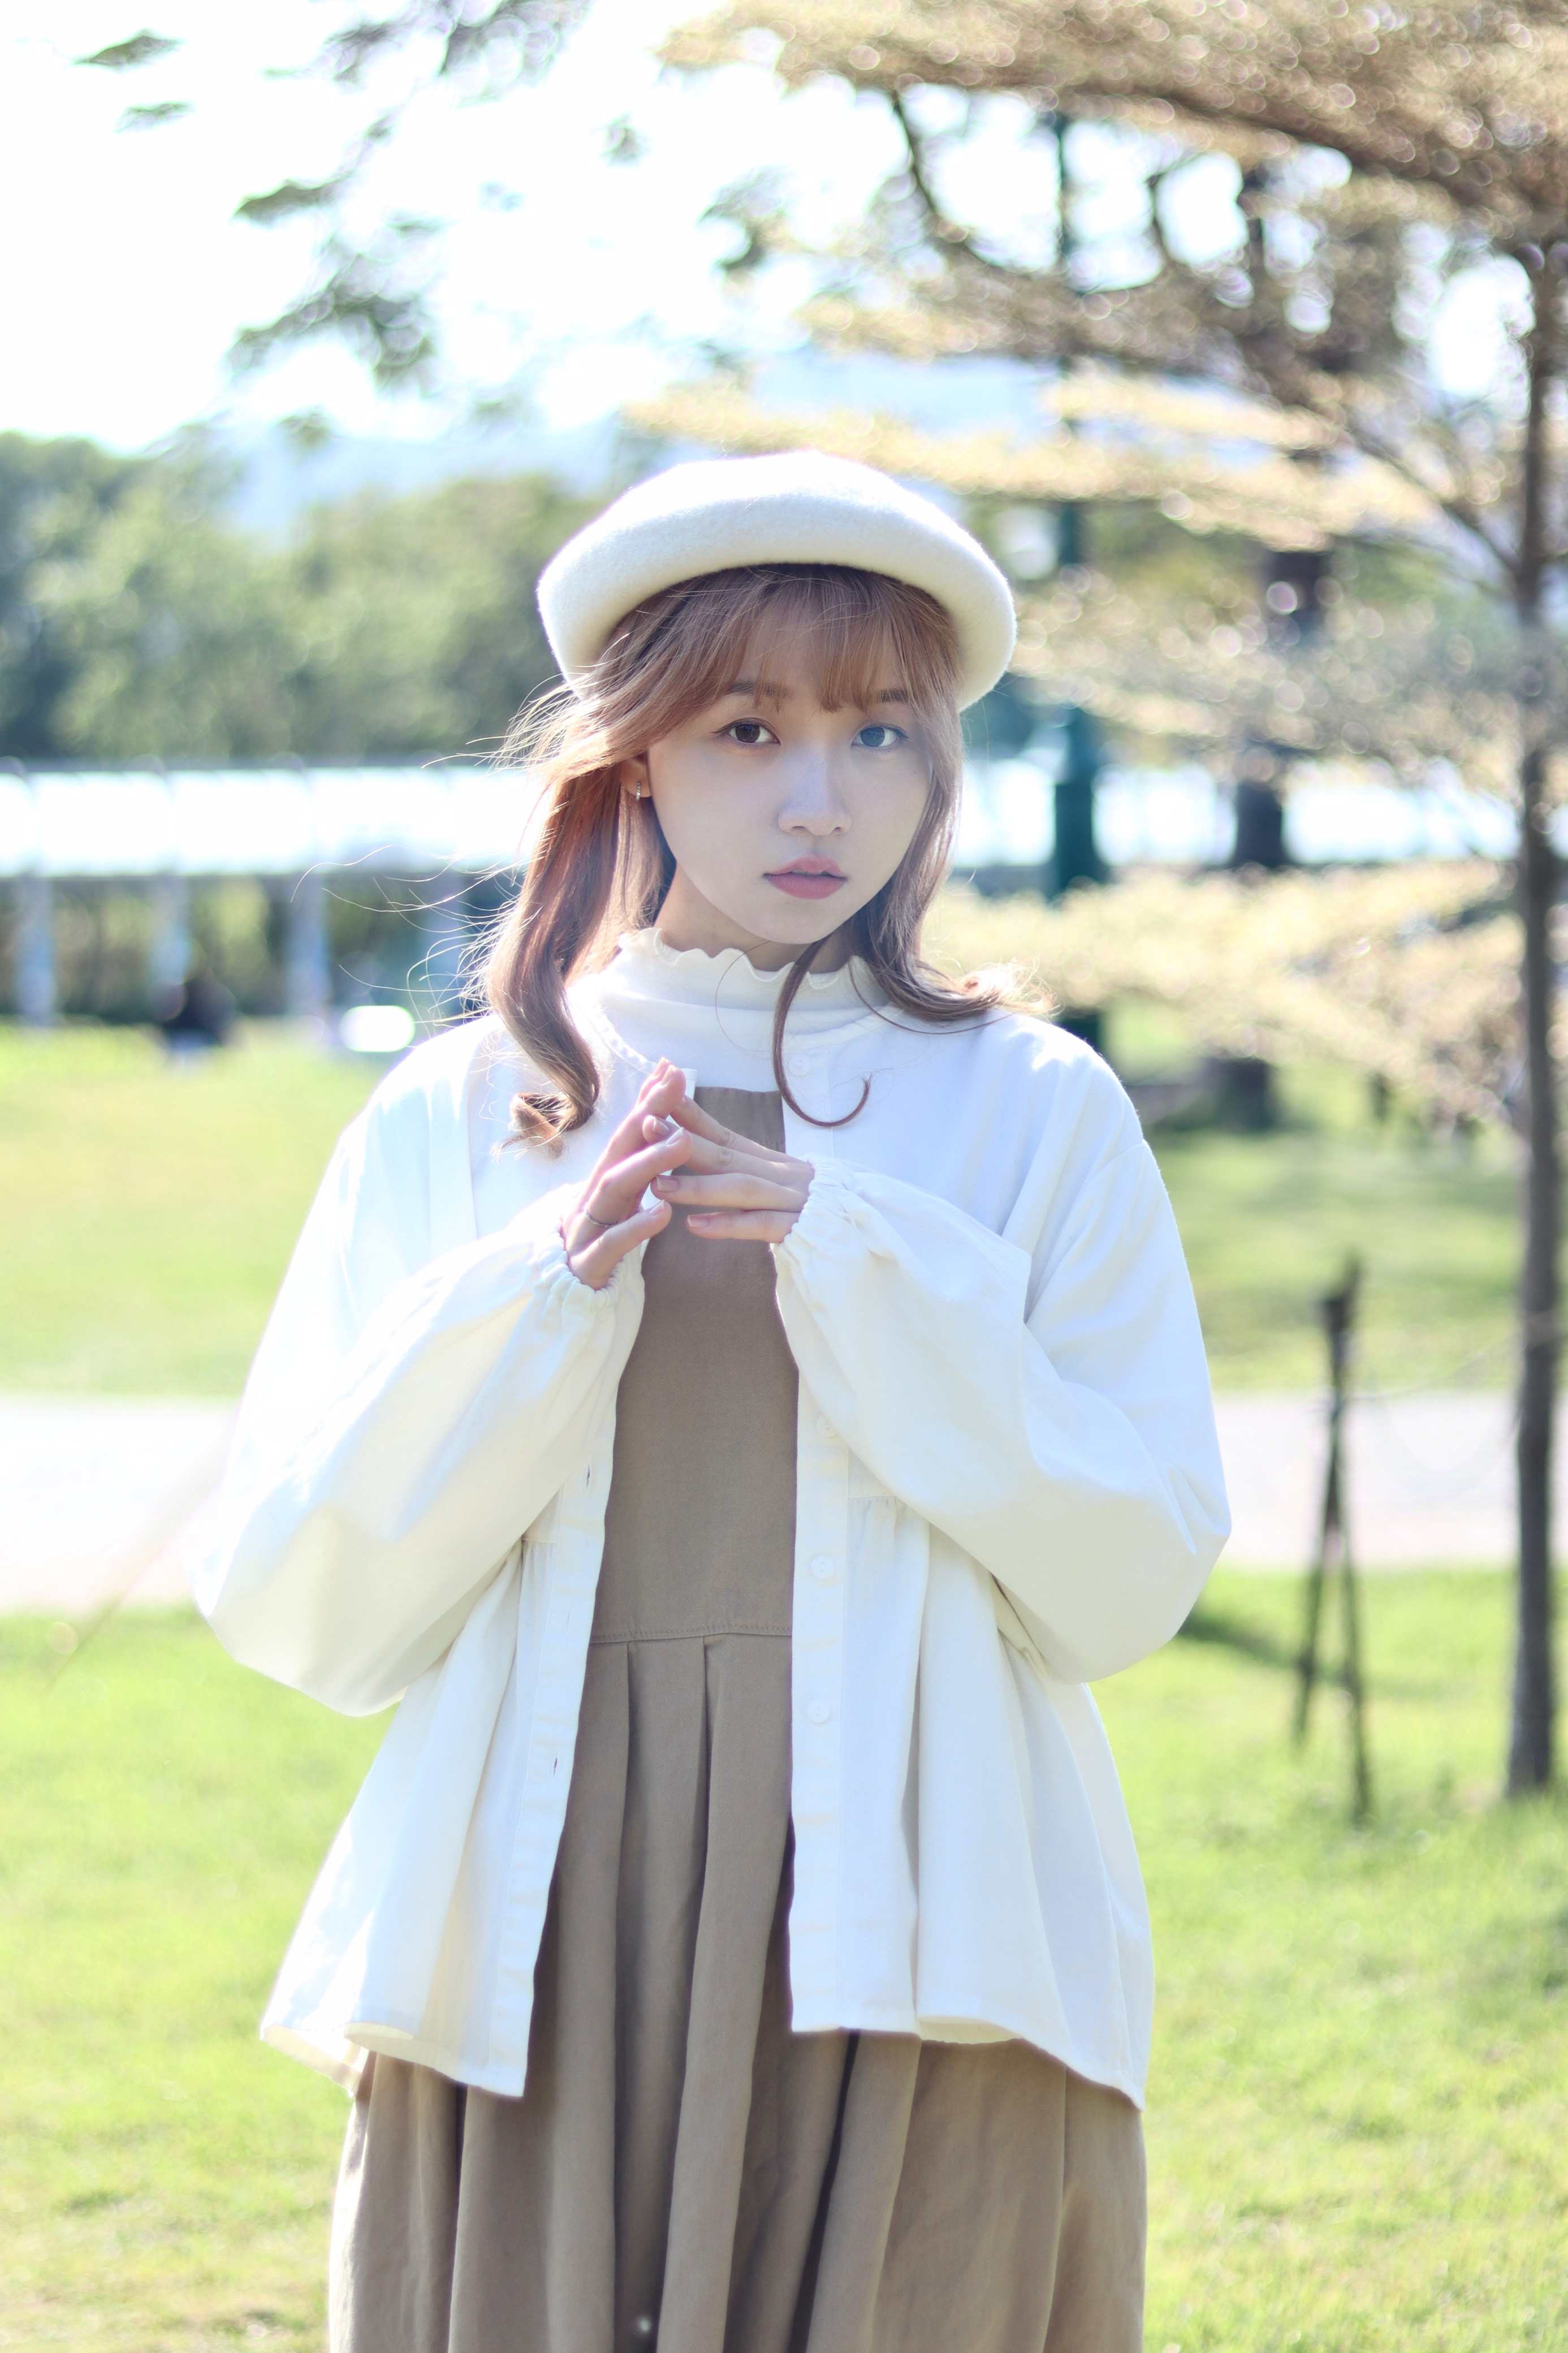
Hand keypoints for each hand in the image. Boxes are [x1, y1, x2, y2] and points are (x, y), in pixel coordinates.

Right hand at [562, 1063, 693, 1289]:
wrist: (561, 1292)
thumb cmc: (600, 1238)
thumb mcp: (621, 1199)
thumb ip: (638, 1165)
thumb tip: (658, 1123)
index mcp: (606, 1179)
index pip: (627, 1133)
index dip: (647, 1100)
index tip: (670, 1068)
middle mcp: (594, 1194)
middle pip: (619, 1148)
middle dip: (646, 1114)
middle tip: (675, 1085)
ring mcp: (589, 1225)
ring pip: (615, 1187)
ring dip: (649, 1162)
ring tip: (683, 1142)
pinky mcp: (590, 1261)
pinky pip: (614, 1242)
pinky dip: (638, 1226)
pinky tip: (664, 1213)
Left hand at [647, 1089, 813, 1244]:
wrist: (872, 1237)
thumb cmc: (821, 1215)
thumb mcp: (781, 1185)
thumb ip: (748, 1171)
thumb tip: (708, 1151)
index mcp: (774, 1164)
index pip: (725, 1135)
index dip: (690, 1116)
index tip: (657, 1096)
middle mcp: (783, 1176)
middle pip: (726, 1155)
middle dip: (683, 1140)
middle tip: (644, 1127)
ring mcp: (793, 1202)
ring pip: (741, 1188)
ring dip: (697, 1185)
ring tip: (658, 1184)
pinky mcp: (802, 1231)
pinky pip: (763, 1226)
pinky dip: (729, 1225)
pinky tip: (696, 1226)